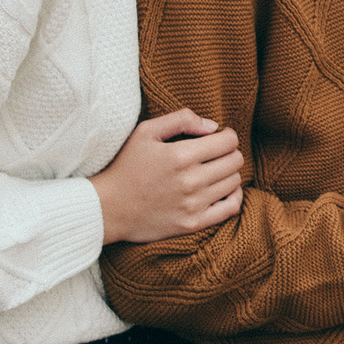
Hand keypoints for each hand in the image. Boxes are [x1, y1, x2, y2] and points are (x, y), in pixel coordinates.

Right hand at [93, 108, 244, 244]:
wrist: (108, 208)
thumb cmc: (126, 166)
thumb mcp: (145, 132)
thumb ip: (181, 119)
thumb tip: (214, 126)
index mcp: (180, 155)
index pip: (229, 141)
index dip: (227, 135)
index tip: (217, 138)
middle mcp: (190, 180)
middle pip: (235, 160)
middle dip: (229, 153)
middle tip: (215, 154)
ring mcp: (193, 204)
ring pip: (234, 182)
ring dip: (228, 173)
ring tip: (212, 171)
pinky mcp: (193, 223)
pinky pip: (231, 208)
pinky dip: (233, 196)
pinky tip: (222, 190)